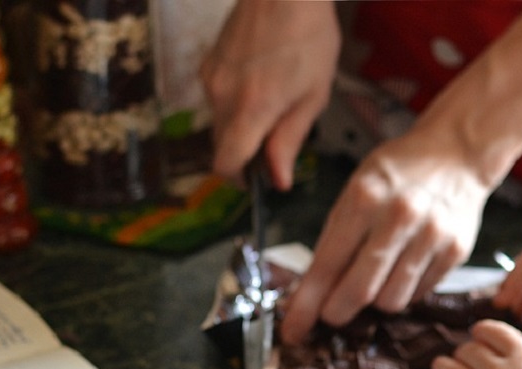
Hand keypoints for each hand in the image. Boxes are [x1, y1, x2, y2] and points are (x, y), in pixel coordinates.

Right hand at [200, 0, 339, 189]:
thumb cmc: (308, 34)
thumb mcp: (313, 94)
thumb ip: (290, 139)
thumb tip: (278, 179)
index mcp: (251, 108)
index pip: (226, 163)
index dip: (238, 179)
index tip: (255, 180)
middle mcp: (222, 96)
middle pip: (221, 145)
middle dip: (244, 152)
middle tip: (276, 140)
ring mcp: (211, 77)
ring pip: (219, 121)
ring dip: (241, 126)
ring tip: (273, 101)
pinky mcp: (208, 63)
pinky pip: (217, 97)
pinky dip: (234, 103)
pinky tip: (260, 82)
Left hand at [278, 130, 489, 343]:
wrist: (456, 152)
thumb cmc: (396, 174)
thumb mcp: (356, 190)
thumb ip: (334, 240)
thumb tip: (310, 295)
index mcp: (365, 198)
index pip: (328, 265)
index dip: (307, 304)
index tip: (293, 331)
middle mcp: (399, 217)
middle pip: (360, 292)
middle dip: (338, 312)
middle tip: (332, 314)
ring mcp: (432, 235)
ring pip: (391, 301)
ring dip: (375, 301)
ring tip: (375, 279)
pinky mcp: (455, 251)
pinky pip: (418, 294)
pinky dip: (404, 291)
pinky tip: (402, 268)